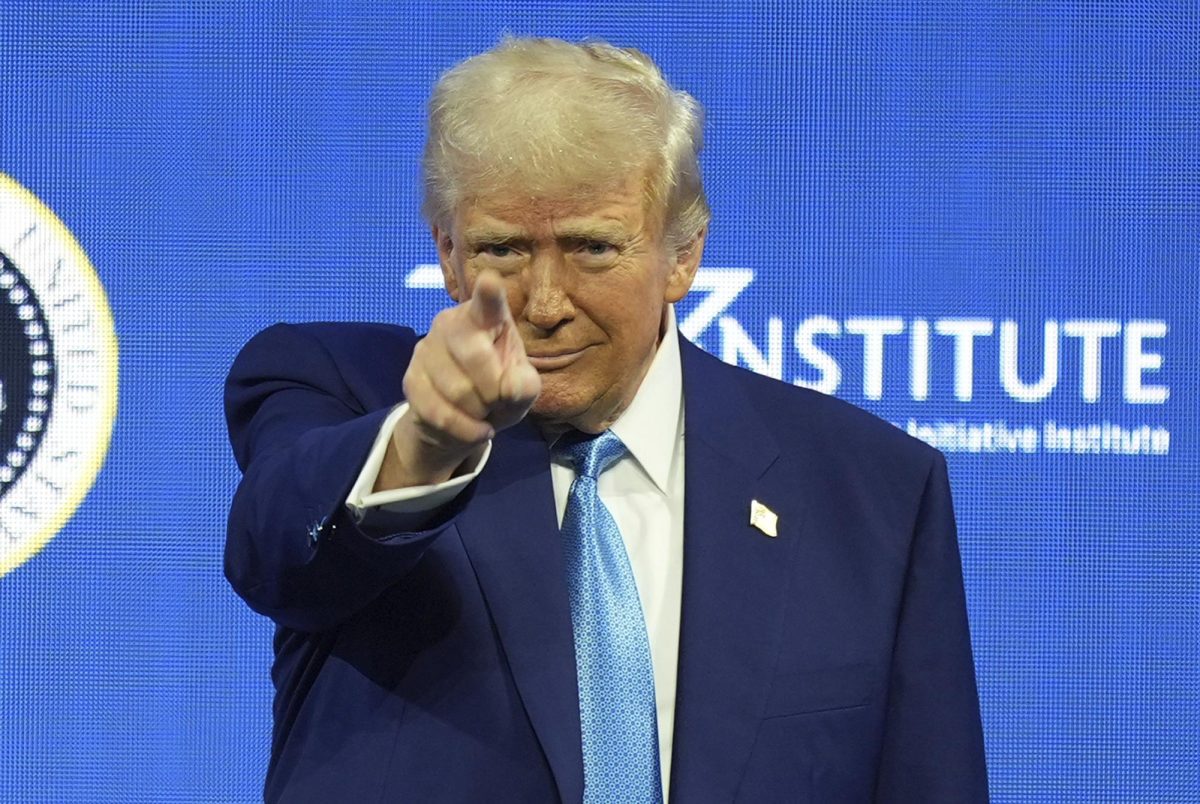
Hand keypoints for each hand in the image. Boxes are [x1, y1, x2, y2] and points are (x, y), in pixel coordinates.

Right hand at [378, 270, 540, 488]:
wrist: (463, 422)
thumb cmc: (501, 393)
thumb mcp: (523, 391)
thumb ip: (525, 386)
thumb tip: (510, 387)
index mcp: (487, 317)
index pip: (488, 302)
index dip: (488, 293)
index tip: (490, 282)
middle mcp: (450, 323)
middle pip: (475, 356)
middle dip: (494, 390)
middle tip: (498, 400)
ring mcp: (425, 348)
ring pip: (457, 389)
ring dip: (478, 412)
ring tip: (483, 411)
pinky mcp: (410, 378)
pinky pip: (438, 411)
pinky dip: (463, 429)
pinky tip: (473, 428)